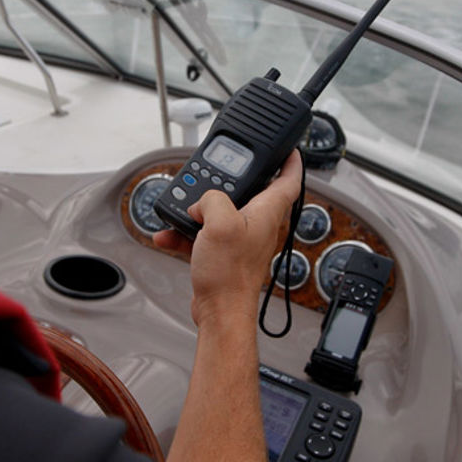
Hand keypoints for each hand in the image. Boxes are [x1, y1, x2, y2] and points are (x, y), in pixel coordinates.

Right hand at [154, 151, 303, 326]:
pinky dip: (186, 234)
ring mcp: (241, 240)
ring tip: (183, 211)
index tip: (289, 149)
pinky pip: (204, 235)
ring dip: (199, 211)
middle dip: (228, 182)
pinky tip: (170, 235)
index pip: (289, 180)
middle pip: (249, 193)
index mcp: (267, 213)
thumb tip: (202, 202)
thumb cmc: (230, 274)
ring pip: (220, 213)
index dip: (291, 161)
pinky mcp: (224, 255)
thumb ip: (212, 199)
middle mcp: (257, 225)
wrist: (220, 312)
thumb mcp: (219, 222)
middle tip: (215, 174)